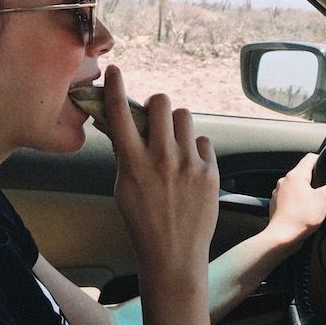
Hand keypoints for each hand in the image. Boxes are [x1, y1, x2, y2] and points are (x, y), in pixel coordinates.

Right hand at [103, 65, 218, 266]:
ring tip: (175, 144)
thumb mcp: (122, 186)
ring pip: (185, 116)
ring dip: (177, 125)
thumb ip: (122, 152)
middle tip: (156, 119)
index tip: (115, 70)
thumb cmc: (141, 220)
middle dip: (156, 106)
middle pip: (161, 103)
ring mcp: (188, 164)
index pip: (120, 113)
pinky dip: (195, 148)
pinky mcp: (210, 172)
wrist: (173, 254)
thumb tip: (115, 123)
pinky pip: (203, 141)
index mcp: (133, 162)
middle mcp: (161, 158)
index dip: (116, 86)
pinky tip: (190, 166)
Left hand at [267, 153, 325, 246]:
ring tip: (319, 201)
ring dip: (307, 191)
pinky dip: (299, 201)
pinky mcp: (277, 204)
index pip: (309, 158)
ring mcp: (279, 192)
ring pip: (296, 186)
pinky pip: (290, 198)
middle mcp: (284, 181)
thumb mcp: (325, 199)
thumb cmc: (301, 217)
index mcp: (295, 175)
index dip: (322, 160)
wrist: (282, 236)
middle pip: (303, 173)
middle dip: (316, 178)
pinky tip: (307, 210)